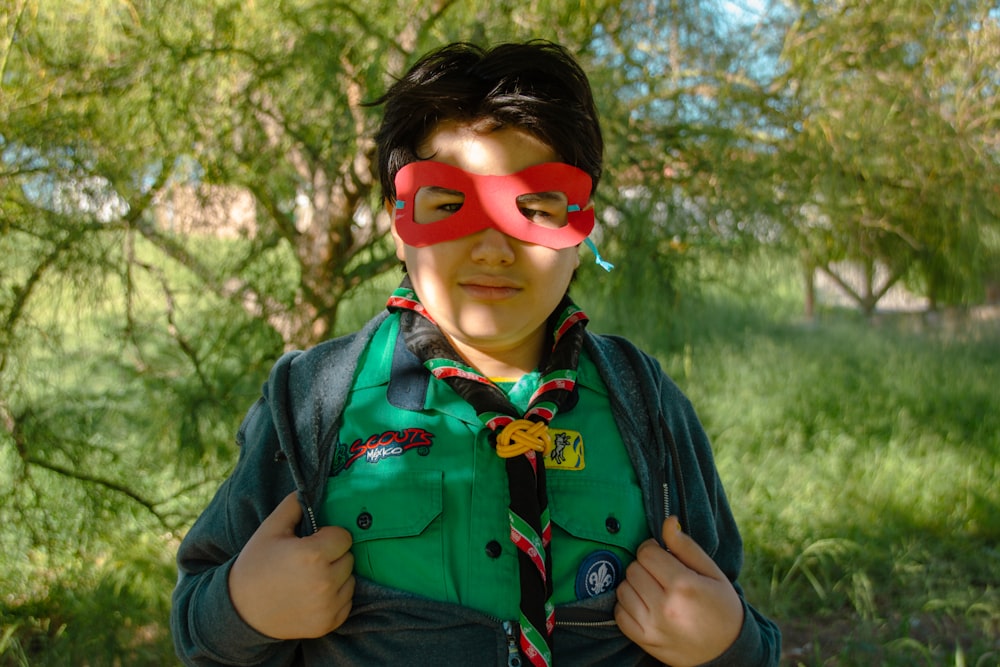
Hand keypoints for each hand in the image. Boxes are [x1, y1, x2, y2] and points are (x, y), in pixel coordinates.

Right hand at [229, 492, 354, 638]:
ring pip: (350, 580)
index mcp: (313, 555)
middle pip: (349, 558)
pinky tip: (314, 595)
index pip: (344, 536)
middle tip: (309, 561)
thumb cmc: (255, 565)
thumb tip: (309, 489)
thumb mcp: (270, 530)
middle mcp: (325, 581)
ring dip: (337, 576)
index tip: (313, 542)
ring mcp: (328, 605)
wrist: (241, 611)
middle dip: (334, 555)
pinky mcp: (329, 623)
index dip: (329, 536)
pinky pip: (347, 601)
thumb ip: (293, 505)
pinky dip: (336, 597)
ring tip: (311, 578)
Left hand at [615, 517, 742, 666]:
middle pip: (633, 569)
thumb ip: (686, 546)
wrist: (727, 651)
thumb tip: (668, 521)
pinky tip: (645, 604)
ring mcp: (651, 626)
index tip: (662, 554)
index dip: (653, 549)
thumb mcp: (712, 573)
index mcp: (683, 585)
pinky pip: (619, 613)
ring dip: (635, 585)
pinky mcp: (643, 640)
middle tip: (661, 574)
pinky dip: (628, 605)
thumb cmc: (722, 607)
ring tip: (654, 589)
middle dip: (645, 566)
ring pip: (623, 589)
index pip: (646, 553)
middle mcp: (664, 607)